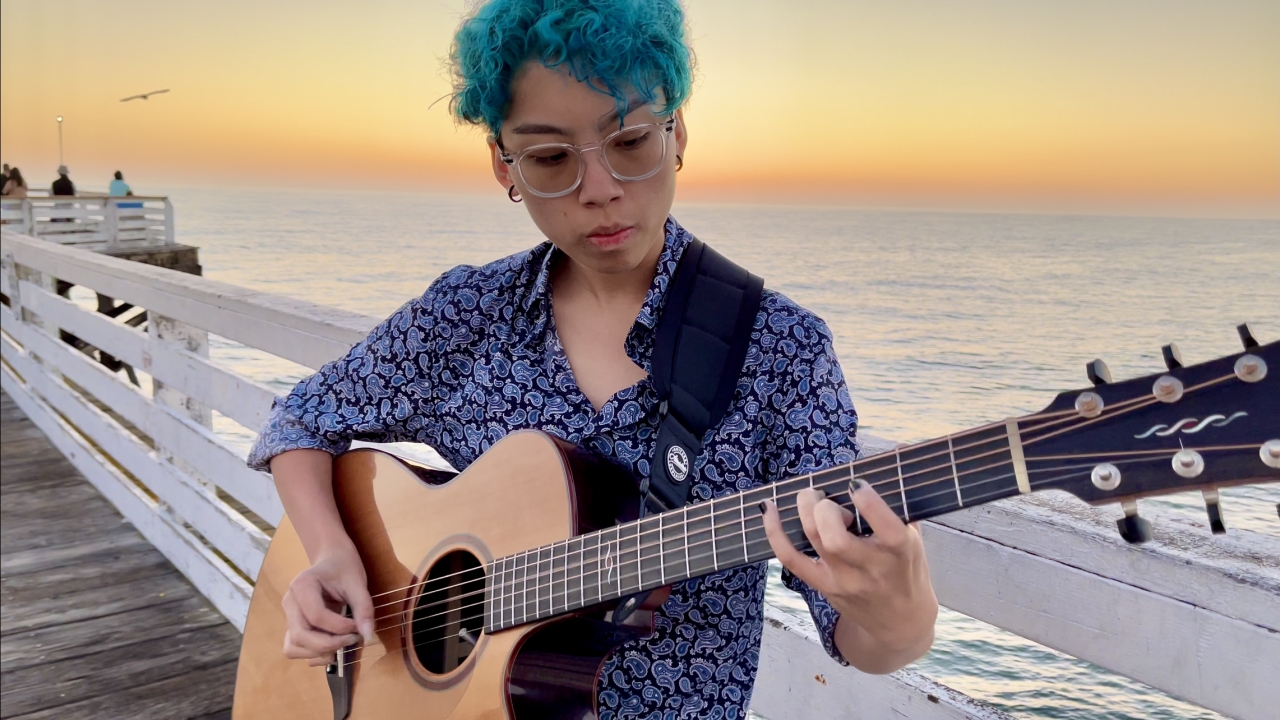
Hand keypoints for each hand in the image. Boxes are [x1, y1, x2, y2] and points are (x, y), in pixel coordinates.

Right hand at [281, 543, 376, 665]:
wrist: (332, 560)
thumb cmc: (344, 567)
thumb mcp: (357, 582)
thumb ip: (363, 608)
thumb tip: (368, 636)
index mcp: (302, 586)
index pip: (316, 616)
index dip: (339, 627)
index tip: (357, 626)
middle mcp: (289, 602)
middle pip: (300, 635)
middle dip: (328, 644)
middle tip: (352, 639)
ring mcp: (288, 616)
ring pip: (293, 646)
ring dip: (318, 653)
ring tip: (341, 645)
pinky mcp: (293, 626)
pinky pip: (294, 648)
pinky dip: (312, 655)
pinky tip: (331, 649)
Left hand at [761, 481, 936, 672]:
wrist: (900, 621)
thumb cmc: (907, 568)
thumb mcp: (914, 536)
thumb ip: (901, 496)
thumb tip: (899, 446)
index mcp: (899, 550)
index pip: (886, 527)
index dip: (867, 501)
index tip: (856, 484)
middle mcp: (870, 567)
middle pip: (835, 536)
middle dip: (825, 508)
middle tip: (828, 497)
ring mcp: (844, 580)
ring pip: (813, 541)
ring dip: (805, 510)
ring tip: (811, 498)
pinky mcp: (823, 586)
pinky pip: (790, 558)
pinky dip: (775, 531)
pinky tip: (768, 509)